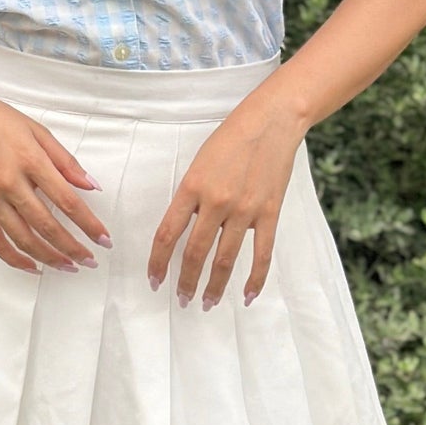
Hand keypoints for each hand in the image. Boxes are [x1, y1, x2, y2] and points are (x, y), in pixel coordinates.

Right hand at [0, 75, 112, 276]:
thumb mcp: (36, 130)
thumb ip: (65, 160)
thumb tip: (91, 185)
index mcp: (29, 160)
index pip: (67, 201)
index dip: (89, 224)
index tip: (104, 239)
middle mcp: (9, 183)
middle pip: (48, 226)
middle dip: (73, 248)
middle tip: (91, 260)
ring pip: (23, 239)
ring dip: (49, 258)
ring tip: (69, 266)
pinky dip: (15, 259)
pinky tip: (33, 266)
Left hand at [147, 100, 303, 310]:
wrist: (271, 121)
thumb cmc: (232, 137)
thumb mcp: (200, 162)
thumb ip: (190, 196)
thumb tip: (183, 229)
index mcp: (192, 186)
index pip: (168, 233)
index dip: (158, 261)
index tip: (154, 280)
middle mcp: (216, 202)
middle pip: (195, 252)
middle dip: (185, 281)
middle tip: (180, 299)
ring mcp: (245, 210)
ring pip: (225, 259)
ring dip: (214, 286)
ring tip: (207, 303)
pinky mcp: (270, 213)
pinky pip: (261, 255)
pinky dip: (255, 279)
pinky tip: (248, 296)